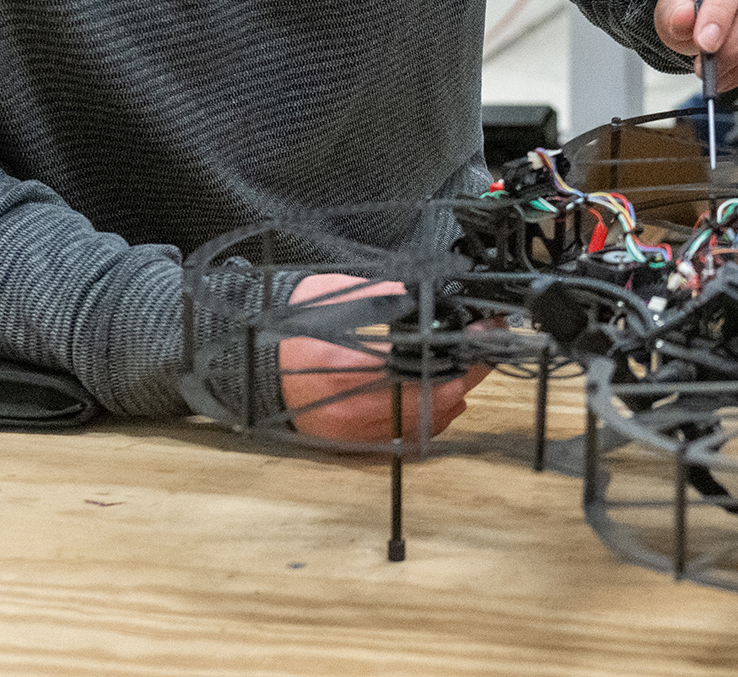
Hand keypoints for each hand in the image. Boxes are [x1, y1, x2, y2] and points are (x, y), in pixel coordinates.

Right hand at [278, 273, 489, 440]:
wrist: (249, 361)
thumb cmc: (294, 322)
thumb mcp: (340, 293)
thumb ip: (390, 297)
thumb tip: (439, 297)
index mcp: (348, 363)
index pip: (427, 360)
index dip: (466, 346)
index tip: (488, 328)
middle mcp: (352, 405)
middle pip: (435, 396)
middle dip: (469, 369)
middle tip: (485, 343)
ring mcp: (352, 431)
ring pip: (425, 421)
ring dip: (454, 393)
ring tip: (467, 365)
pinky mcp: (350, 444)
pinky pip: (405, 438)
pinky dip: (430, 416)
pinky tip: (442, 397)